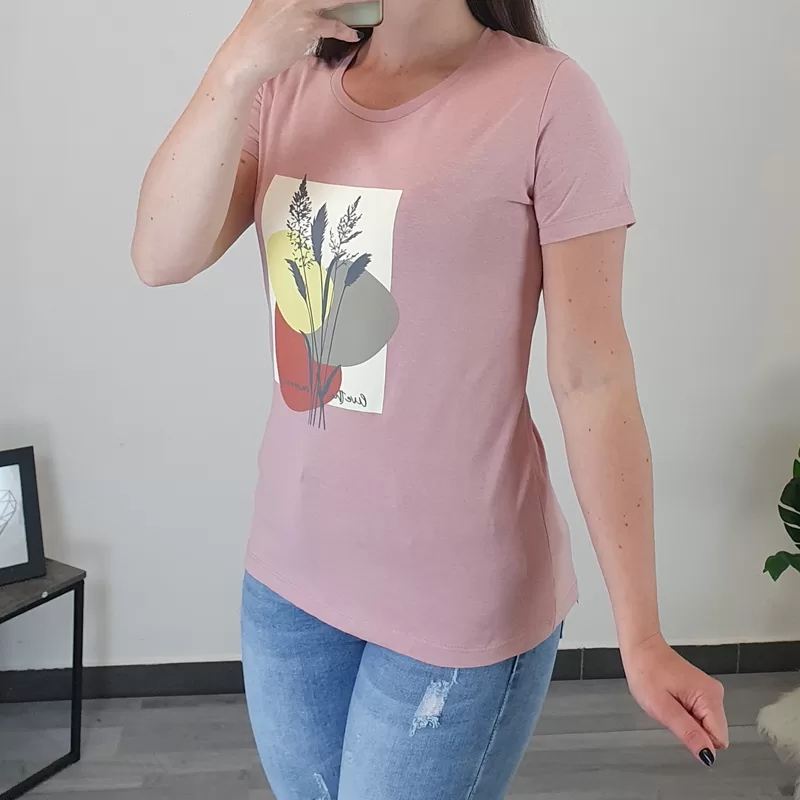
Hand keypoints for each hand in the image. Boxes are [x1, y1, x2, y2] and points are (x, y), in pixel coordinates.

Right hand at [219, 0, 366, 88]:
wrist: (245, 57)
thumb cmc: (256, 37)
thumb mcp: (268, 7)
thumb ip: (287, 2)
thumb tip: (310, 6)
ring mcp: (300, 4)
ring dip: (357, 0)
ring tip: (369, 2)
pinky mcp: (307, 25)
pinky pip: (334, 25)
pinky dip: (345, 31)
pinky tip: (352, 34)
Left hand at [623, 634, 728, 764]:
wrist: (641, 649)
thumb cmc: (646, 672)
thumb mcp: (662, 708)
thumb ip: (688, 733)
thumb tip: (708, 755)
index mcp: (709, 697)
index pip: (718, 740)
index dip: (696, 739)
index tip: (679, 724)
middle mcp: (715, 693)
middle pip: (713, 733)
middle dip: (691, 730)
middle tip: (671, 712)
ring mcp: (709, 691)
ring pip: (705, 725)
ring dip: (687, 722)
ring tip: (669, 704)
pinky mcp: (702, 691)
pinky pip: (699, 715)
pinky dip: (685, 713)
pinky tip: (672, 699)